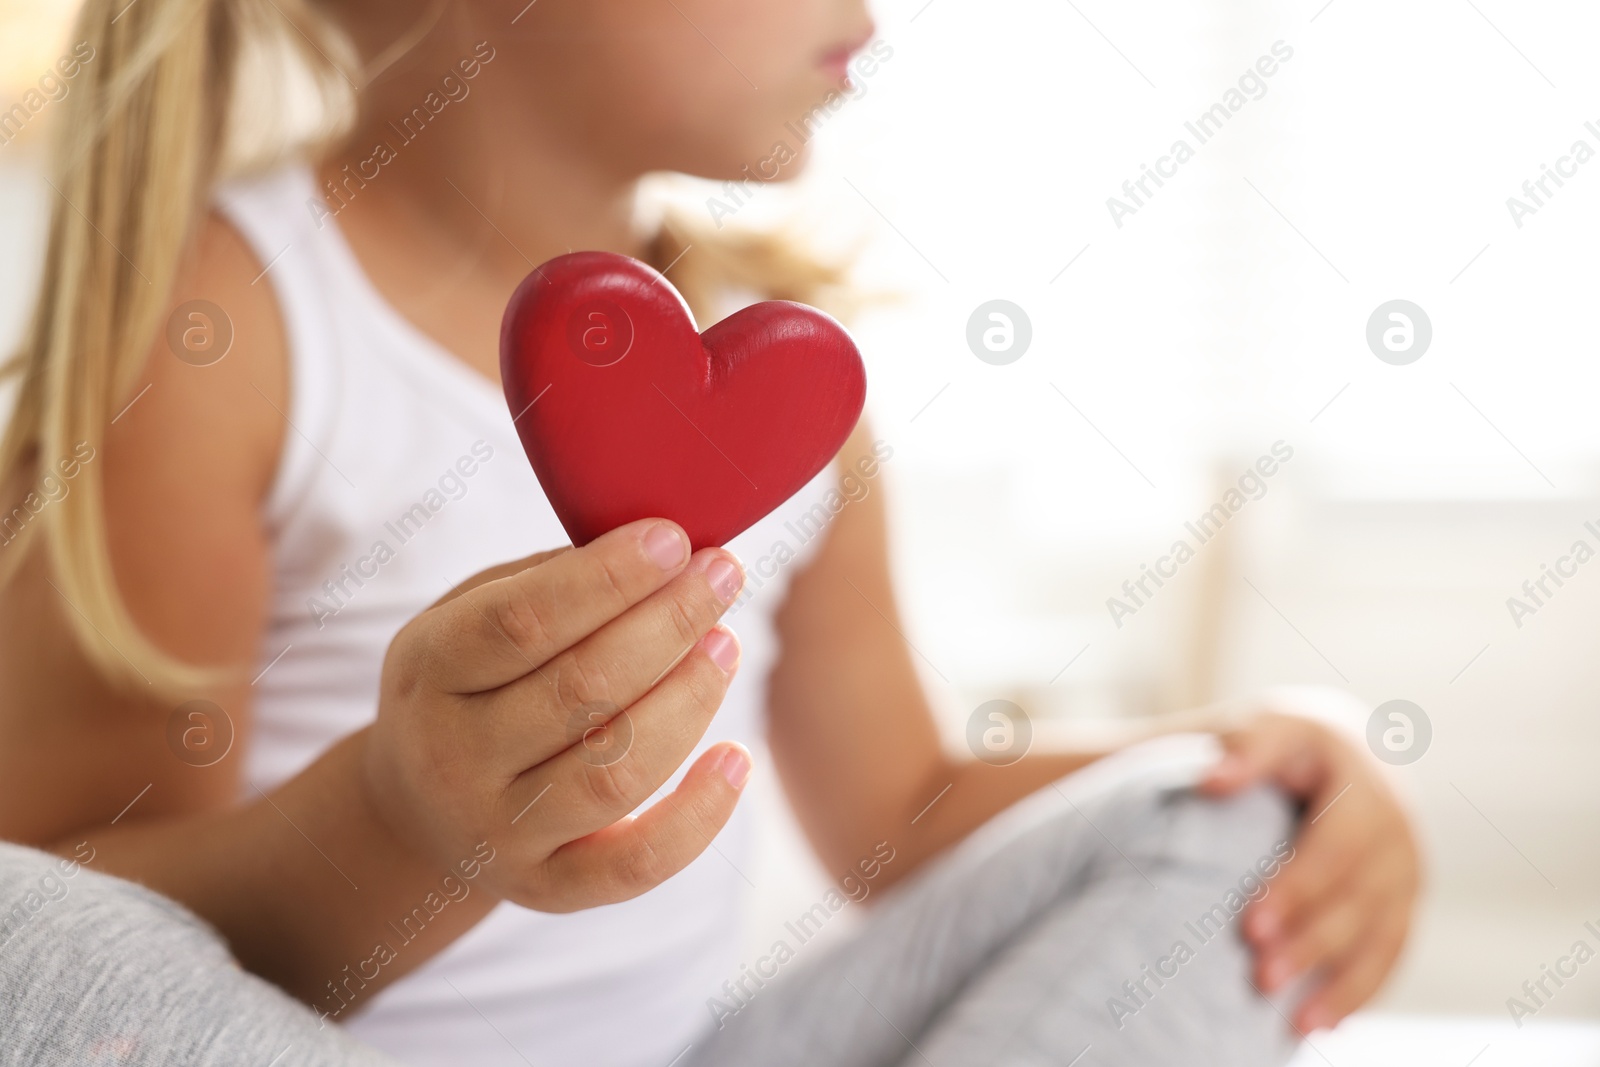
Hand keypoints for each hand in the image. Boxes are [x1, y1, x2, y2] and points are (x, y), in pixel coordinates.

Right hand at [363, 518, 749, 911]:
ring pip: (615, 773)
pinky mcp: (546, 891)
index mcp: (427, 671)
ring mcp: (498, 833)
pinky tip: (736, 758)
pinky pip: (634, 866)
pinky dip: (698, 817)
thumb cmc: (471, 683)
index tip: (674, 539)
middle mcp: (453, 760)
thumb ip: (547, 581)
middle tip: (723, 575)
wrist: (417, 811)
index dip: (607, 578)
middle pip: (581, 691)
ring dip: (689, 701)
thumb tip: (659, 549)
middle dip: (668, 624)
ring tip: (726, 645)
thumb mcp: (468, 615)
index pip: (522, 622)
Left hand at [1199, 710, 1419, 1032]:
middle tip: (1259, 976)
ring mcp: (1406, 865)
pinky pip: (1389, 952)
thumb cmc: (1275, 744)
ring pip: (1379, 930)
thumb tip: (1213, 780)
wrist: (1330, 752)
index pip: (1332, 840)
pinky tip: (1321, 1023)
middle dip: (1311, 939)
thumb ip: (1242, 751)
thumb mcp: (1262, 728)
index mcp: (1359, 776)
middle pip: (1358, 893)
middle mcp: (1394, 821)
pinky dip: (1358, 990)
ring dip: (1337, 977)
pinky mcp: (1404, 900)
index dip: (1296, 887)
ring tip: (1292, 1019)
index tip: (1249, 926)